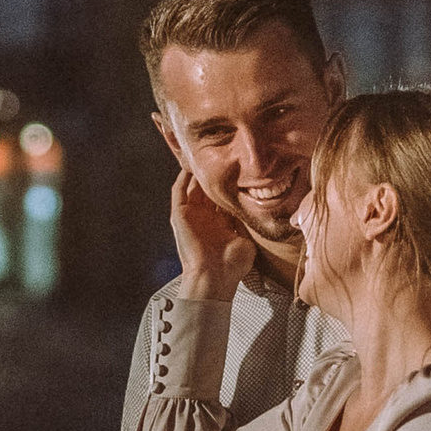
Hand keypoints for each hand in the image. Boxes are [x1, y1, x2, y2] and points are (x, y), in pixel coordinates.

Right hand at [169, 165, 254, 304]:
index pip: (221, 196)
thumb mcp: (245, 237)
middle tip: (219, 153)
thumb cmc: (232, 265)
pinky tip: (189, 165)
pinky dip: (183, 178)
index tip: (237, 166)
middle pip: (205, 188)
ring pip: (191, 186)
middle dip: (211, 172)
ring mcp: (190, 216)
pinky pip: (178, 191)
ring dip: (195, 171)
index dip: (227, 181)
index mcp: (219, 223)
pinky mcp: (179, 215)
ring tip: (202, 153)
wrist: (215, 277)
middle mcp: (203, 217)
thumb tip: (253, 205)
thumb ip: (244, 221)